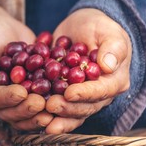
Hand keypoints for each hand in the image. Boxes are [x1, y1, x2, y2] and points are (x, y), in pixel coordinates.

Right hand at [0, 0, 52, 130]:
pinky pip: (35, 105)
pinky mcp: (25, 95)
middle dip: (25, 109)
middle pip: (8, 111)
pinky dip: (48, 105)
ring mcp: (9, 100)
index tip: (21, 93)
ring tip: (53, 108)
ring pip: (23, 113)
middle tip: (41, 103)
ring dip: (38, 114)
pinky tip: (63, 101)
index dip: (6, 98)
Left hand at [45, 8, 131, 133]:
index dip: (85, 94)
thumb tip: (107, 65)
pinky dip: (45, 112)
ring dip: (56, 117)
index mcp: (114, 80)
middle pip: (85, 107)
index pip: (101, 91)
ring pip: (70, 112)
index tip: (69, 93)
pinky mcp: (64, 96)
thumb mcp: (108, 32)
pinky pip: (56, 107)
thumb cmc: (99, 27)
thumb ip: (112, 48)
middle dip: (67, 108)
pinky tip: (32, 114)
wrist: (80, 27)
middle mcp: (99, 94)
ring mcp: (81, 97)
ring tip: (41, 118)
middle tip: (50, 106)